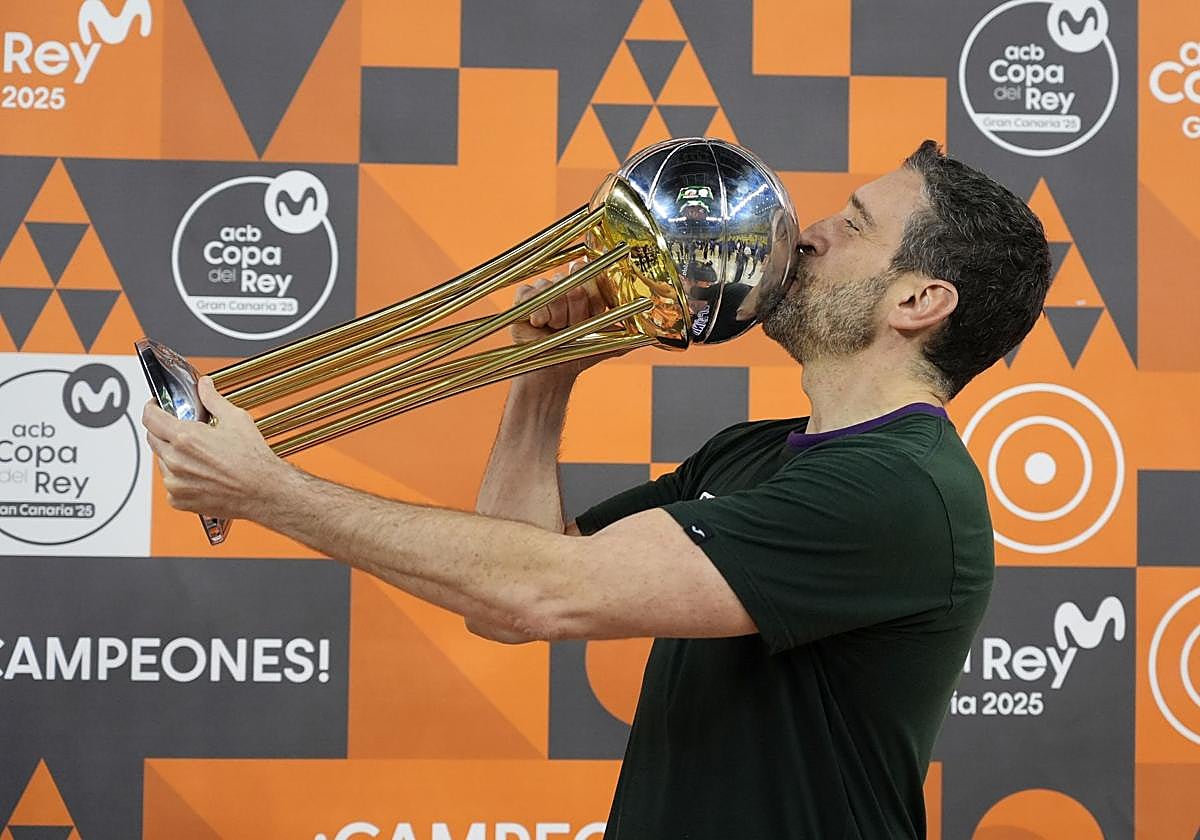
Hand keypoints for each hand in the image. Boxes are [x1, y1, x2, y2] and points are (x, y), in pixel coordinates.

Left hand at [141, 376, 291, 520]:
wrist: (263, 491)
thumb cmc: (253, 461)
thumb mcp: (236, 419)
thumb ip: (213, 399)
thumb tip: (205, 386)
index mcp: (186, 438)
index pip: (150, 417)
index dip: (151, 407)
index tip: (156, 406)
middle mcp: (176, 461)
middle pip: (153, 438)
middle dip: (164, 430)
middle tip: (183, 430)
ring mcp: (175, 482)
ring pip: (162, 461)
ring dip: (173, 454)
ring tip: (198, 454)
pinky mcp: (179, 499)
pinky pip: (171, 483)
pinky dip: (180, 476)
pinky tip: (200, 472)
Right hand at [510, 260, 631, 383]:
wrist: (552, 371)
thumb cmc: (578, 354)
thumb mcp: (608, 344)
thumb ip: (629, 335)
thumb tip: (652, 334)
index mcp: (588, 291)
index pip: (594, 276)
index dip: (593, 297)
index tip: (592, 315)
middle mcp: (566, 285)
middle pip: (574, 284)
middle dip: (575, 312)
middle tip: (570, 328)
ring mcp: (544, 289)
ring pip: (554, 289)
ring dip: (557, 315)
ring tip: (555, 329)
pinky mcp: (524, 297)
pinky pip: (531, 292)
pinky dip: (538, 312)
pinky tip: (539, 324)